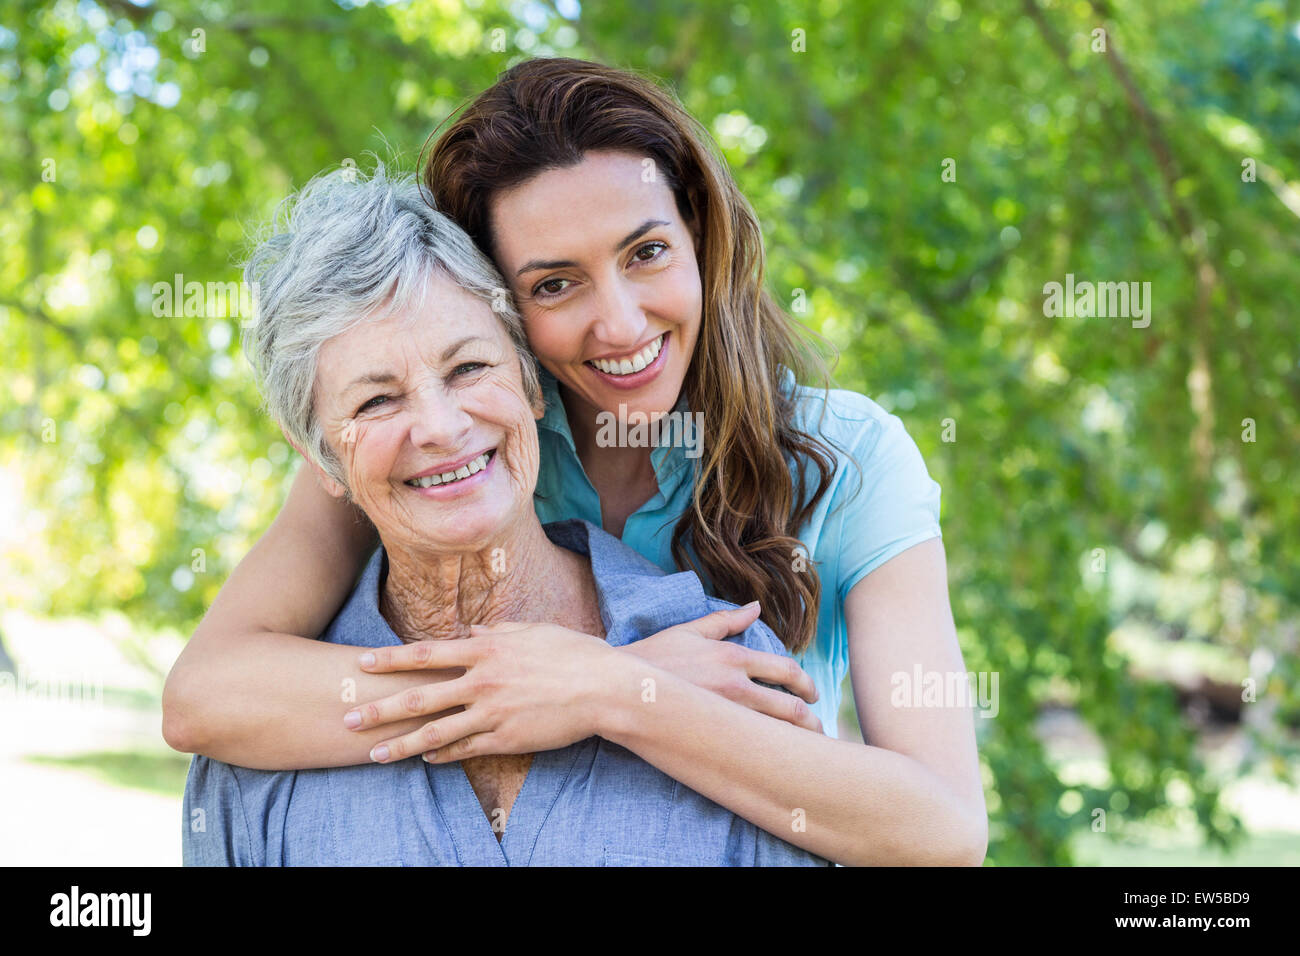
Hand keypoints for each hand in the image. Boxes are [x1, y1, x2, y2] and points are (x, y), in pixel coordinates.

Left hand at [346, 622, 612, 762]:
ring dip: (401, 745)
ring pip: (436, 732)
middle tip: (347, 719)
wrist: (604, 689)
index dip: (390, 660)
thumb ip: (497, 633)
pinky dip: (443, 755)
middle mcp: (483, 681)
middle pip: (420, 697)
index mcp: (486, 650)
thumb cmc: (573, 653)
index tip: (361, 663)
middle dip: (379, 709)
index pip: (426, 654)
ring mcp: (493, 713)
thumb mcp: (533, 631)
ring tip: (374, 755)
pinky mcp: (507, 739)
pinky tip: (425, 759)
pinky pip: (467, 749)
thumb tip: (470, 635)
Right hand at [621, 602, 823, 733]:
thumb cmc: (652, 656)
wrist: (621, 686)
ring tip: (806, 753)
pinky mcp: (710, 736)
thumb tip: (755, 607)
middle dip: (810, 721)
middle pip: (788, 708)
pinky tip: (775, 762)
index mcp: (733, 657)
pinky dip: (768, 753)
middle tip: (819, 730)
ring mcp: (724, 714)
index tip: (812, 694)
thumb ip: (726, 620)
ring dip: (795, 742)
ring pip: (774, 732)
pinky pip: (750, 748)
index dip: (805, 684)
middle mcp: (735, 686)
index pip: (785, 670)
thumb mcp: (690, 630)